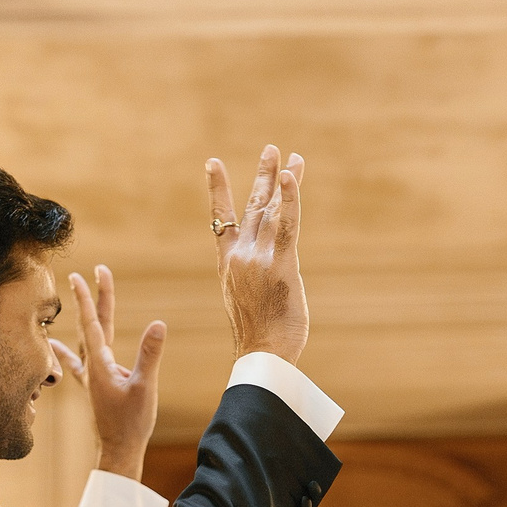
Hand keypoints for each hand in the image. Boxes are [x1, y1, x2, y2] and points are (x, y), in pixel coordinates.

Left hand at [54, 266, 164, 476]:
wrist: (117, 452)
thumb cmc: (131, 423)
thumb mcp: (145, 387)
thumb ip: (149, 355)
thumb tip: (158, 324)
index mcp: (100, 364)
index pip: (93, 323)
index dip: (87, 298)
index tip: (81, 275)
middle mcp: (92, 366)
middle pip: (93, 324)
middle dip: (96, 297)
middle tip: (97, 271)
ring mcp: (91, 377)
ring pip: (87, 338)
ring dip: (88, 316)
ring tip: (81, 294)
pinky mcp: (94, 386)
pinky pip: (80, 362)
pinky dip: (67, 350)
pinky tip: (55, 345)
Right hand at [208, 146, 308, 362]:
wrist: (261, 356)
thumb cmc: (260, 340)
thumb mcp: (248, 302)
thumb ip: (254, 280)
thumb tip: (266, 276)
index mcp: (229, 265)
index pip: (221, 220)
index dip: (218, 190)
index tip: (213, 164)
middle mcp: (240, 255)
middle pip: (253, 206)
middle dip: (263, 176)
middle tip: (271, 150)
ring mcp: (258, 257)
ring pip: (272, 210)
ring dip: (283, 179)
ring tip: (293, 155)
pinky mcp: (280, 263)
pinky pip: (287, 224)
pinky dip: (290, 198)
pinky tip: (293, 175)